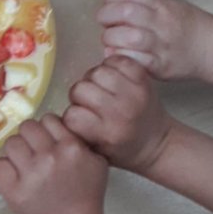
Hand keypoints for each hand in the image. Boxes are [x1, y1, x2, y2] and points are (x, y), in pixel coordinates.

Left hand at [0, 113, 108, 213]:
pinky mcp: (13, 190)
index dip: (47, 129)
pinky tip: (16, 178)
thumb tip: (58, 123)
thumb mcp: (97, 163)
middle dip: (30, 137)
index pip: (48, 119)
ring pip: (11, 143)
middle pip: (27, 127)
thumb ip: (81, 140)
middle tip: (34, 151)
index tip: (48, 141)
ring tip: (24, 164)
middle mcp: (50, 157)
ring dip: (16, 152)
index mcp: (72, 148)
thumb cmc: (86, 197)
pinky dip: (6, 170)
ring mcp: (30, 174)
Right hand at [63, 57, 173, 172]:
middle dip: (80, 95)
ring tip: (100, 90)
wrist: (157, 143)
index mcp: (107, 133)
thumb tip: (55, 119)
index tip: (80, 121)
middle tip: (89, 103)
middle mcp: (121, 112)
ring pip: (96, 71)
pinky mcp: (143, 78)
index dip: (72, 116)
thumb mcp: (95, 152)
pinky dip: (111, 66)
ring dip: (94, 79)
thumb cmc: (121, 149)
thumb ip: (75, 135)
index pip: (72, 115)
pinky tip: (113, 80)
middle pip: (81, 88)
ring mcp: (134, 93)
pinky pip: (116, 60)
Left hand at [97, 0, 212, 79]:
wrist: (211, 49)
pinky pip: (137, 61)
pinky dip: (122, 58)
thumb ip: (143, 1)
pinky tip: (116, 56)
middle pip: (126, 12)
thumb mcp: (168, 4)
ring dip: (112, 38)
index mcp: (162, 6)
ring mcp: (162, 45)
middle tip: (104, 21)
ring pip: (129, 38)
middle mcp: (162, 23)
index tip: (110, 1)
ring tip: (110, 40)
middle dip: (107, 15)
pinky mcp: (161, 66)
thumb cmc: (185, 26)